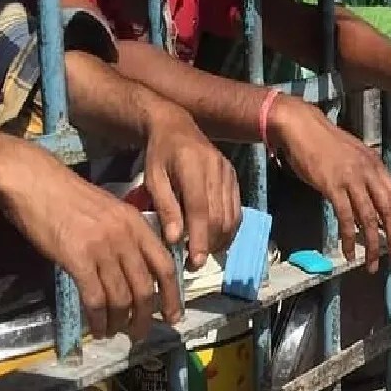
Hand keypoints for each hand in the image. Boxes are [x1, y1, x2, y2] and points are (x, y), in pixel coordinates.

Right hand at [0, 143, 181, 340]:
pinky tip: (97, 329)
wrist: (35, 183)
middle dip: (146, 316)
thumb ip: (127, 236)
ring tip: (114, 334)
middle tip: (139, 334)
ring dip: (120, 322)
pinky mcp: (78, 259)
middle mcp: (126, 237)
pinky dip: (99, 319)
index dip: (172, 295)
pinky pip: (95, 298)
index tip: (173, 316)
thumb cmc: (69, 197)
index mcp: (137, 224)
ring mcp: (103, 248)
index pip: (165, 265)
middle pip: (145, 287)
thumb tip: (135, 270)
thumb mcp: (110, 211)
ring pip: (121, 297)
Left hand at [141, 105, 241, 271]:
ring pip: (232, 216)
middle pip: (220, 216)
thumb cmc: (160, 154)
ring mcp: (229, 174)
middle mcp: (217, 170)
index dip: (200, 238)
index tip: (195, 262)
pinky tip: (215, 238)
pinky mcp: (234, 178)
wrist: (177, 126)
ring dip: (220, 240)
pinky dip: (229, 229)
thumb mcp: (153, 179)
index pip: (201, 209)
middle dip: (209, 244)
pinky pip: (237, 209)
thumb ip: (166, 208)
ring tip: (203, 253)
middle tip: (193, 263)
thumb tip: (175, 240)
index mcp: (194, 167)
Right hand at [268, 96, 390, 271]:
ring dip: (374, 244)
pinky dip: (349, 238)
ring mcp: (352, 179)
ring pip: (370, 218)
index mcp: (376, 165)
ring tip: (373, 264)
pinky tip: (349, 252)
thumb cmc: (325, 143)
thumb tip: (372, 200)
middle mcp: (369, 172)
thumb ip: (365, 176)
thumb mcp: (354, 156)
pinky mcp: (333, 186)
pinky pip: (346, 218)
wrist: (302, 127)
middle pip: (389, 210)